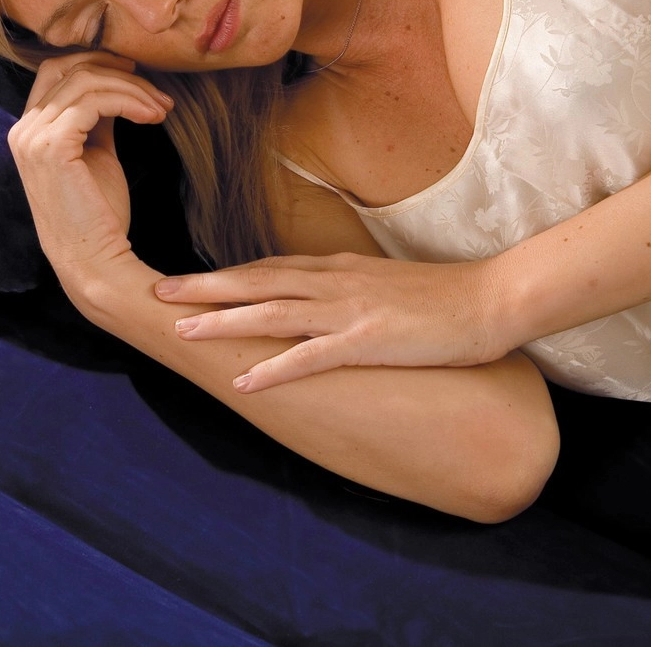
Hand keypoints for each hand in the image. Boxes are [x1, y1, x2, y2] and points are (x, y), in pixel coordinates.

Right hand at [7, 51, 172, 284]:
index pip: (56, 70)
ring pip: (86, 81)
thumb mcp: (97, 153)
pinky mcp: (52, 146)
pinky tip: (153, 117)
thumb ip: (97, 118)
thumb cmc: (99, 213)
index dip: (97, 62)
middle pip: (67, 66)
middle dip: (116, 68)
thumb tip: (116, 84)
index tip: (137, 75)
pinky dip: (129, 100)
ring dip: (133, 88)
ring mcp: (32, 137)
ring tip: (163, 108)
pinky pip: (95, 101)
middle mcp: (22, 129)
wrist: (95, 260)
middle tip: (156, 87)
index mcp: (29, 129)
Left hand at [152, 252, 512, 391]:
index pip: (271, 268)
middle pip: (258, 280)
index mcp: (340, 268)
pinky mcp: (368, 341)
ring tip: (182, 331)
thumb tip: (321, 300)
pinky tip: (244, 382)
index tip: (188, 282)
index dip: (226, 275)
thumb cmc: (445, 296)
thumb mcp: (387, 283)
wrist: (492, 299)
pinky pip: (310, 357)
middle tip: (157, 293)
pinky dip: (273, 368)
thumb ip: (350, 289)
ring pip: (272, 311)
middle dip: (205, 287)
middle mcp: (336, 282)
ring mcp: (350, 310)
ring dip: (224, 321)